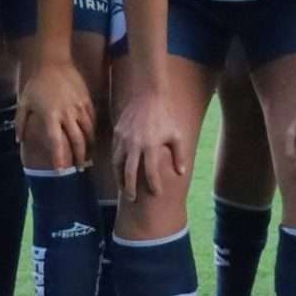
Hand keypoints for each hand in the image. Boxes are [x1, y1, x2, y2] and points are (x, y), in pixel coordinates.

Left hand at [19, 54, 96, 171]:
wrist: (54, 62)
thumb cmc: (37, 83)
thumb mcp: (24, 103)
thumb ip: (20, 123)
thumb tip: (19, 141)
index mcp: (50, 116)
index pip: (56, 142)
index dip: (59, 157)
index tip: (61, 170)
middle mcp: (67, 114)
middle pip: (77, 140)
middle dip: (79, 157)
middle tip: (78, 168)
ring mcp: (79, 108)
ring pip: (88, 132)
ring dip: (88, 147)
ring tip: (87, 157)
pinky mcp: (87, 101)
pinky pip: (92, 120)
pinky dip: (92, 132)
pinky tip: (91, 138)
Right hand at [113, 86, 194, 205]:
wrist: (148, 96)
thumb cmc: (165, 117)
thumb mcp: (176, 135)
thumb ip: (179, 155)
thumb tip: (180, 173)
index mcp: (151, 145)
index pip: (151, 172)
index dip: (154, 185)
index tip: (157, 194)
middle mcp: (134, 144)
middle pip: (129, 173)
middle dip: (130, 189)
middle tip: (133, 200)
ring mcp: (123, 139)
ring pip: (117, 164)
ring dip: (119, 179)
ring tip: (124, 190)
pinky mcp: (117, 134)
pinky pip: (114, 153)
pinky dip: (116, 165)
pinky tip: (120, 172)